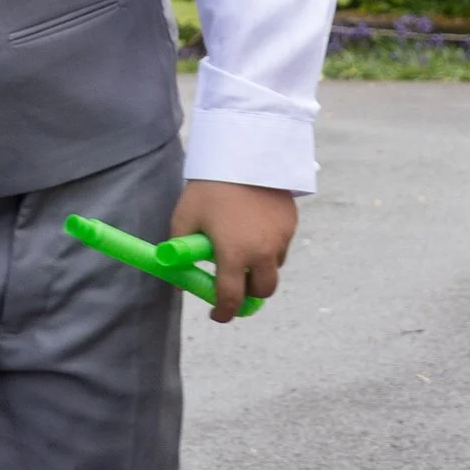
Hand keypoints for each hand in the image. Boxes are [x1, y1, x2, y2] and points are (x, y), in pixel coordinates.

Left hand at [168, 179, 297, 323]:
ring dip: (260, 268)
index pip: (231, 299)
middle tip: (235, 287)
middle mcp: (262, 252)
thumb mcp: (185, 219)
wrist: (244, 153)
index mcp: (234, 255)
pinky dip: (269, 247)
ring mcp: (281, 238)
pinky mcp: (291, 224)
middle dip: (248, 294)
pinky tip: (254, 227)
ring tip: (242, 248)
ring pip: (273, 267)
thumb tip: (177, 280)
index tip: (217, 315)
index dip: (223, 313)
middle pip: (262, 291)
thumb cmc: (209, 188)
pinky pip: (281, 245)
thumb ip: (177, 252)